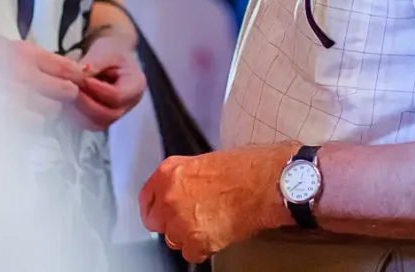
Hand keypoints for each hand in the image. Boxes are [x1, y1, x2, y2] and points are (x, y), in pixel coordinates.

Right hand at [0, 38, 85, 122]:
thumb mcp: (4, 51)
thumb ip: (36, 61)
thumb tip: (71, 73)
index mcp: (22, 53)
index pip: (68, 68)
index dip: (76, 78)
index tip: (75, 82)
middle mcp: (21, 75)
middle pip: (66, 92)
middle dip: (61, 96)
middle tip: (50, 97)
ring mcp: (13, 100)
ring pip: (51, 112)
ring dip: (43, 112)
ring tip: (23, 107)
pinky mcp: (5, 121)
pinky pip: (32, 127)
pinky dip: (27, 126)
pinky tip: (13, 118)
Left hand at [73, 29, 145, 130]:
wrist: (111, 55)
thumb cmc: (111, 51)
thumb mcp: (104, 51)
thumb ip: (92, 65)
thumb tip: (77, 76)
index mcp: (136, 86)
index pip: (117, 96)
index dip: (97, 90)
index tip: (81, 80)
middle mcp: (129, 104)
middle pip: (108, 115)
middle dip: (85, 103)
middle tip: (68, 90)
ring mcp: (116, 114)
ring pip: (97, 123)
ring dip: (79, 111)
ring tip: (66, 96)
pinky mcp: (102, 118)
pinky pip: (88, 124)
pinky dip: (76, 115)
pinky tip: (66, 102)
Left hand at [139, 146, 290, 263]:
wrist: (268, 183)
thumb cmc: (248, 167)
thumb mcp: (208, 161)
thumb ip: (187, 178)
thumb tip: (185, 190)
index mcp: (170, 171)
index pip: (146, 197)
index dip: (155, 207)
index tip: (160, 212)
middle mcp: (170, 196)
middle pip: (156, 221)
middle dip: (172, 223)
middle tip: (192, 219)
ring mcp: (180, 220)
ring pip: (173, 239)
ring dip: (189, 236)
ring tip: (211, 224)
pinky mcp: (196, 240)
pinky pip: (192, 253)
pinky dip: (204, 248)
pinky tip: (219, 233)